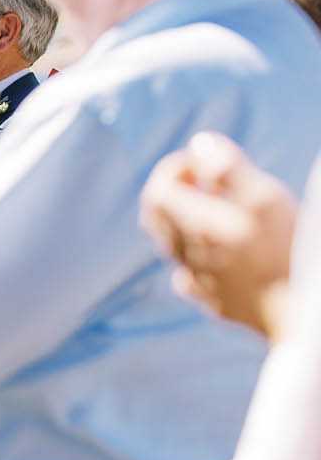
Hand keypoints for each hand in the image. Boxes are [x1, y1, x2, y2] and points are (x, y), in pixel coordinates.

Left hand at [141, 131, 298, 337]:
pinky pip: (193, 275)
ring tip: (226, 211)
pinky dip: (202, 255)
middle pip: (158, 217)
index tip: (204, 162)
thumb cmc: (290, 250)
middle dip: (176, 191)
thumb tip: (199, 143)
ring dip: (190, 221)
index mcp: (195, 227)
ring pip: (175, 245)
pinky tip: (227, 253)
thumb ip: (227, 169)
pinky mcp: (216, 302)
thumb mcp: (264, 199)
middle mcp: (188, 256)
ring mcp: (200, 282)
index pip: (158, 189)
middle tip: (208, 182)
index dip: (175, 168)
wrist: (303, 316)